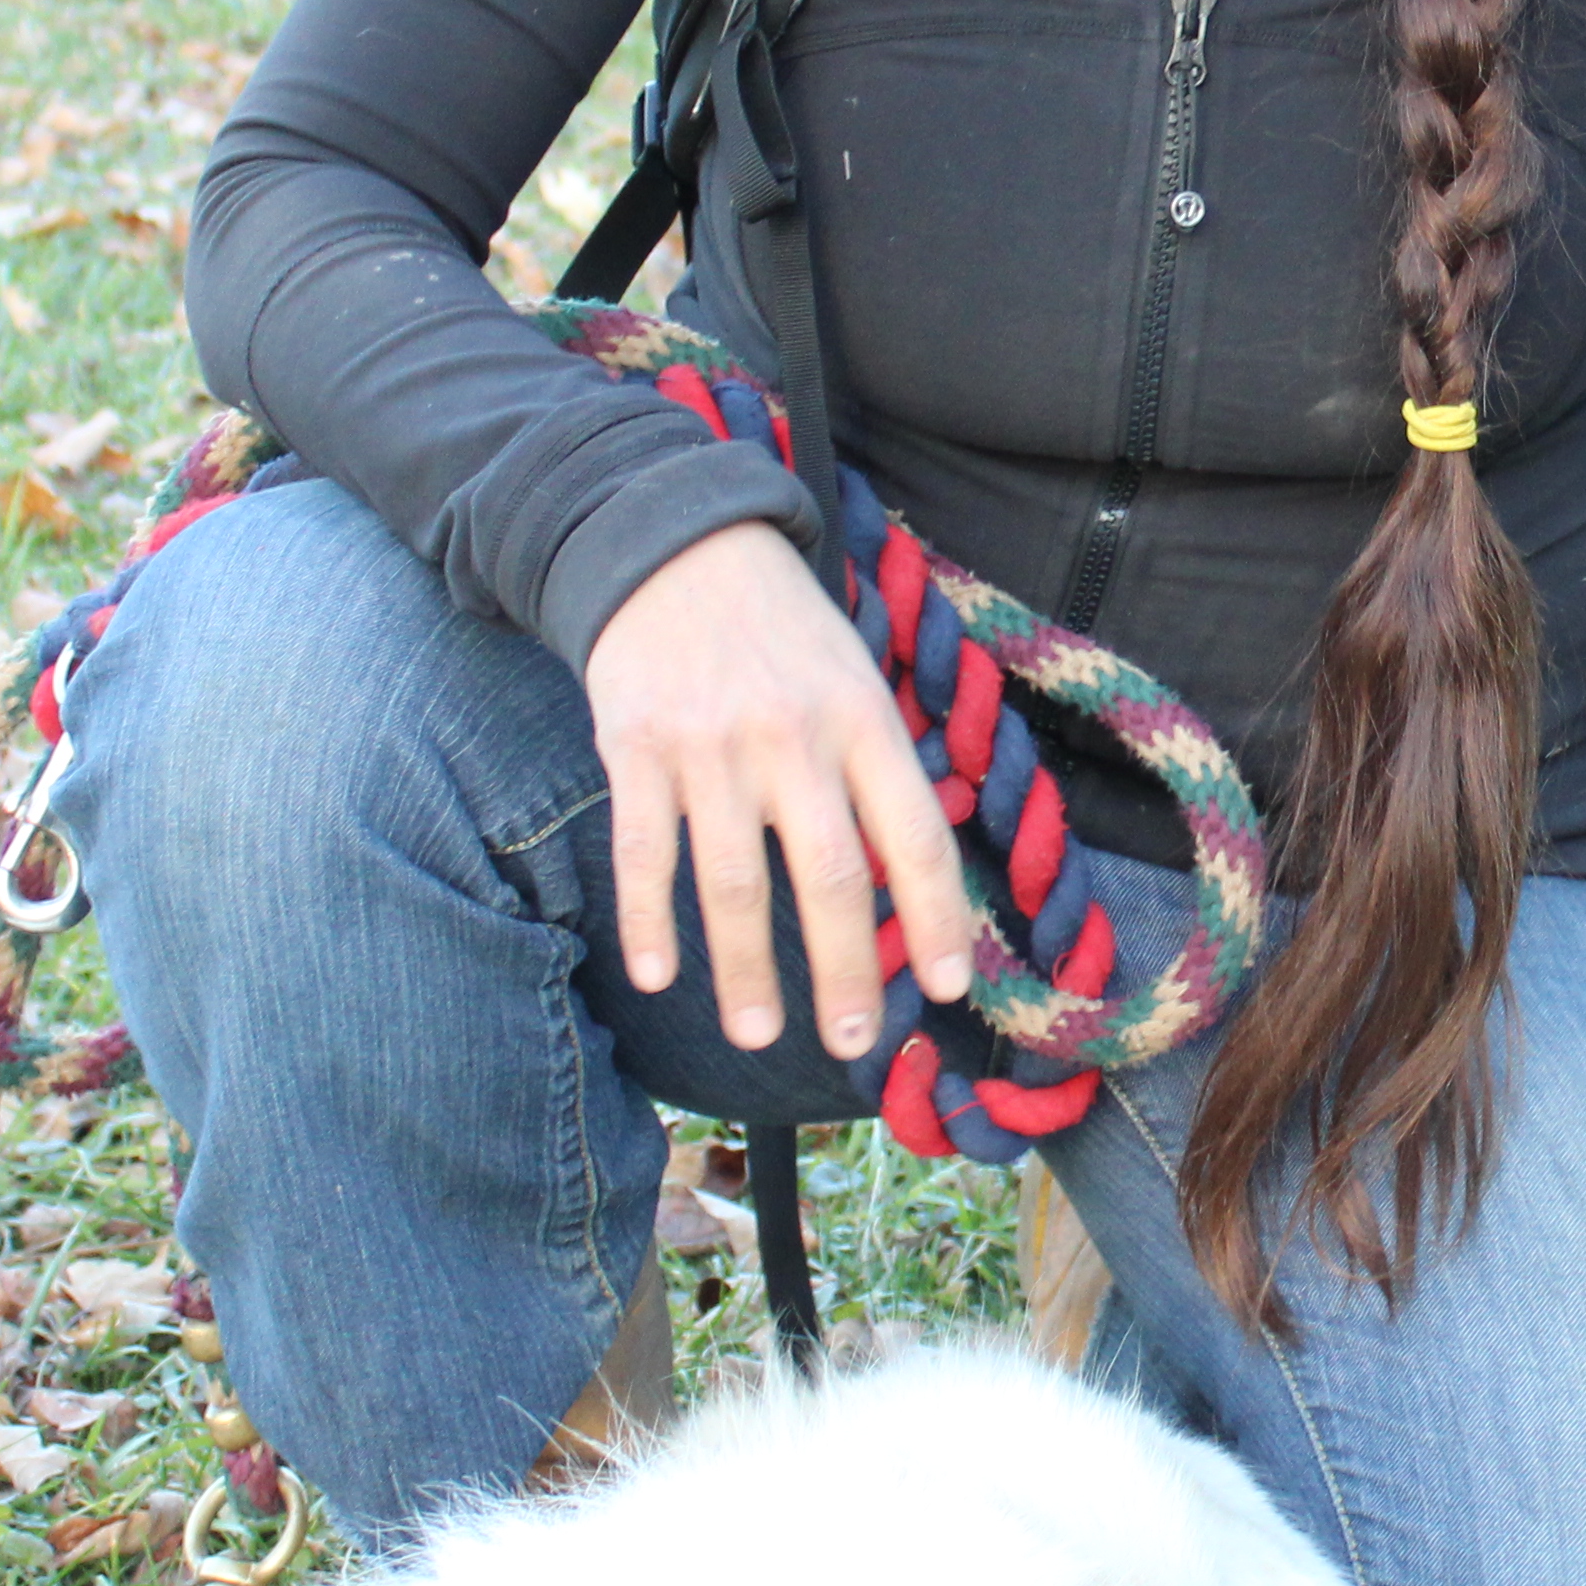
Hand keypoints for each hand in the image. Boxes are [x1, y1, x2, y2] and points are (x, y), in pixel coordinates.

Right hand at [579, 524, 985, 1055]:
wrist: (675, 543)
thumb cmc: (781, 628)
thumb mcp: (855, 672)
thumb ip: (877, 766)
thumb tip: (914, 880)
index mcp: (863, 719)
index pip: (915, 836)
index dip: (938, 918)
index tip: (948, 988)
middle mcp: (794, 738)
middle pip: (829, 876)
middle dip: (845, 971)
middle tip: (855, 1042)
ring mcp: (711, 746)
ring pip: (733, 882)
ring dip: (747, 970)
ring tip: (759, 1033)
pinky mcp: (636, 746)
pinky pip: (646, 851)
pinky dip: (650, 921)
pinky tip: (659, 976)